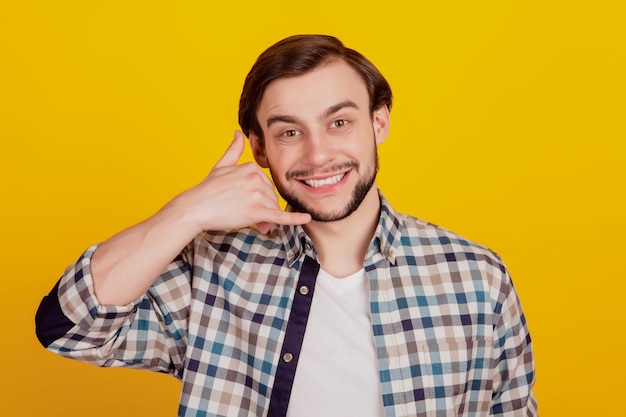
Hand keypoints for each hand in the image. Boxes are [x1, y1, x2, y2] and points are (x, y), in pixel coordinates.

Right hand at [165, 131, 310, 233]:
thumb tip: (238, 132)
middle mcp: (255, 178)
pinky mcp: (255, 211)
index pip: (267, 186)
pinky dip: (293, 219)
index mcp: (251, 168)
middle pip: (271, 198)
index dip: (261, 198)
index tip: (248, 204)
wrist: (195, 208)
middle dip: (264, 210)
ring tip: (252, 223)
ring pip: (272, 209)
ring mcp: (255, 194)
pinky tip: (306, 217)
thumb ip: (233, 150)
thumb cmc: (207, 190)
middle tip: (250, 217)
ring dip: (266, 220)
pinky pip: (278, 216)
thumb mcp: (221, 166)